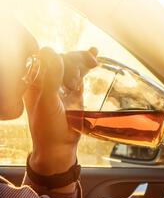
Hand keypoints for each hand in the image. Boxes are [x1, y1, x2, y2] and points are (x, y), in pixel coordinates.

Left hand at [24, 47, 97, 177]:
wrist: (60, 146)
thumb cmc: (48, 128)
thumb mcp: (47, 102)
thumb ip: (50, 78)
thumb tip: (52, 51)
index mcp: (34, 81)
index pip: (46, 58)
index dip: (59, 57)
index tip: (68, 64)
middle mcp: (47, 81)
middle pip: (62, 59)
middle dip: (75, 60)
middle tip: (88, 64)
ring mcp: (61, 86)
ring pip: (72, 65)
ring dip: (82, 60)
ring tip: (93, 62)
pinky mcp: (74, 92)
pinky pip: (80, 74)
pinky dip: (86, 64)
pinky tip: (95, 51)